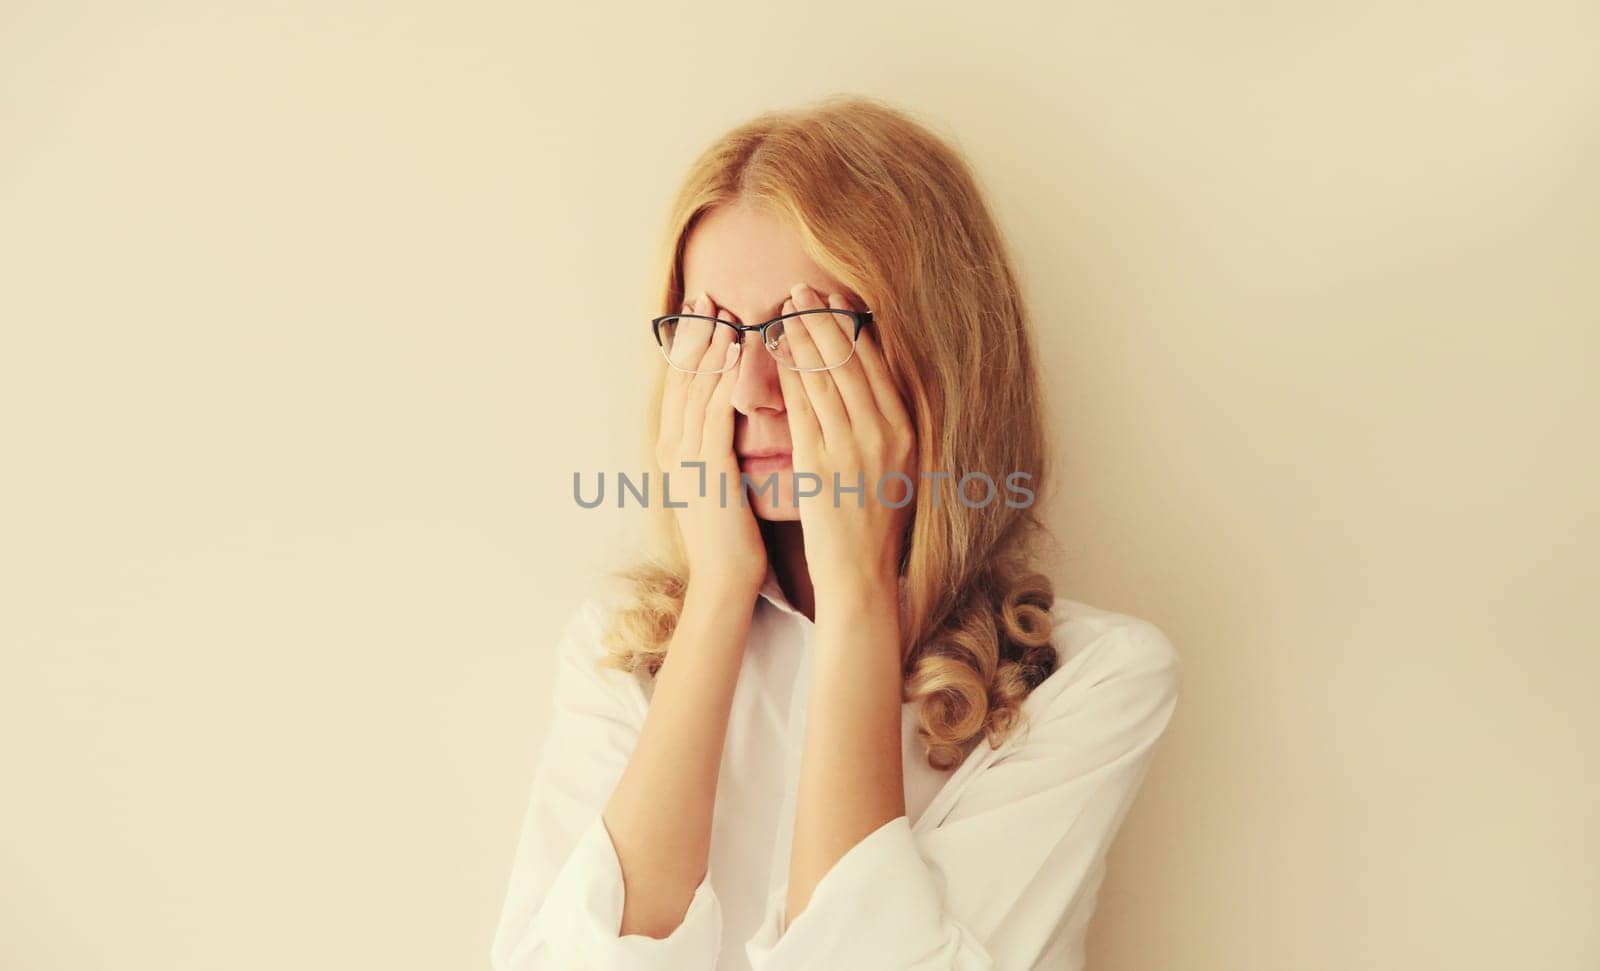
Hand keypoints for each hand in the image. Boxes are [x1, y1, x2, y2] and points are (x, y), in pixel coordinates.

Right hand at [654, 293, 767, 596]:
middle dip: (695, 336)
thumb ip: (720, 448)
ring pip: (696, 390)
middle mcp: (674, 448)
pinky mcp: (708, 469)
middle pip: (682, 379)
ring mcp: (687, 459)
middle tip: (706, 297)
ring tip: (723, 313)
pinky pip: (715, 414)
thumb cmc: (733, 536)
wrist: (725, 581)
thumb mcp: (720, 483)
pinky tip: (737, 354)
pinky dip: (724, 379)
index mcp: (676, 450)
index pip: (682, 386)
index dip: (691, 347)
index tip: (703, 312)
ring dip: (710, 348)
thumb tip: (733, 419)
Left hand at [773, 284, 916, 609]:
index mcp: (905, 432)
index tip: (832, 301)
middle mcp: (883, 434)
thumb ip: (885, 426)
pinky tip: (773, 353)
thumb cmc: (874, 524)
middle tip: (800, 291)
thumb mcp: (896, 468)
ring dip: (800, 338)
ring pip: (824, 377)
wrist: (861, 575)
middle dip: (823, 319)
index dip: (851, 327)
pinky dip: (788, 375)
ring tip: (782, 311)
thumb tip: (868, 382)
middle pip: (850, 361)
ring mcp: (851, 449)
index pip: (877, 365)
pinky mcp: (820, 465)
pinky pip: (801, 407)